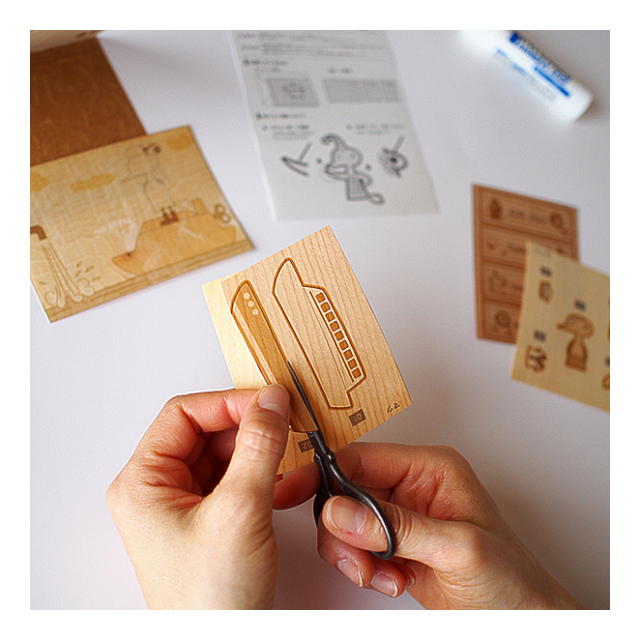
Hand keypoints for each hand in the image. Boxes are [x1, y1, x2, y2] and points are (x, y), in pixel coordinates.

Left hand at [107, 385, 289, 608]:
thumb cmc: (210, 600)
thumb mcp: (239, 512)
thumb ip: (259, 448)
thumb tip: (271, 401)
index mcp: (143, 483)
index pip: (183, 415)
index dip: (228, 403)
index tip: (268, 401)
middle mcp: (159, 490)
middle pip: (206, 431)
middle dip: (249, 426)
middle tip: (285, 422)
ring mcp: (185, 506)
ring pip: (225, 454)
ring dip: (261, 450)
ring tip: (291, 450)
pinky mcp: (210, 519)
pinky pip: (237, 479)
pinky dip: (264, 474)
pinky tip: (289, 478)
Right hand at [277, 443, 582, 608]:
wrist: (524, 620)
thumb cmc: (512, 578)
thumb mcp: (457, 547)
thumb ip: (396, 526)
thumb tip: (342, 509)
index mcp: (429, 469)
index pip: (362, 458)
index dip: (326, 473)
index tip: (295, 489)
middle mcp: (412, 487)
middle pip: (347, 491)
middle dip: (344, 527)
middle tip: (357, 555)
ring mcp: (402, 518)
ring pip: (347, 523)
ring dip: (354, 552)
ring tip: (379, 572)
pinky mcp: (396, 546)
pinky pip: (357, 549)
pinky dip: (363, 568)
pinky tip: (390, 579)